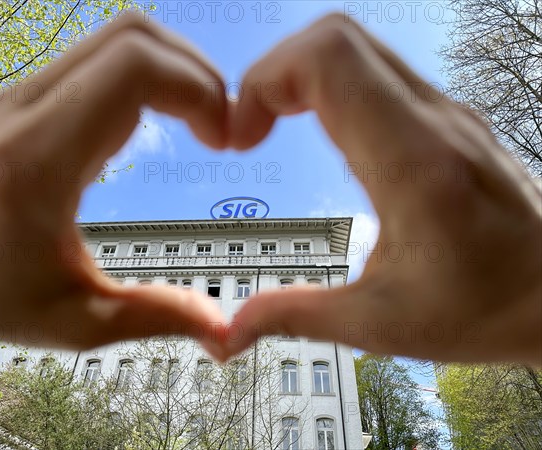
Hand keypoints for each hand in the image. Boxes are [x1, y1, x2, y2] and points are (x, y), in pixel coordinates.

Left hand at [0, 12, 228, 357]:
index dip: (199, 89)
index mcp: (40, 161)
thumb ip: (154, 317)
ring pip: (116, 40)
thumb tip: (217, 326)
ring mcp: (22, 98)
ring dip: (172, 72)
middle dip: (196, 73)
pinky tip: (157, 121)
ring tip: (198, 121)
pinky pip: (97, 61)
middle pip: (132, 38)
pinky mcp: (24, 100)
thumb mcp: (73, 319)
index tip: (222, 137)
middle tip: (220, 124)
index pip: (135, 70)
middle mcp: (27, 112)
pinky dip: (143, 78)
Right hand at [225, 14, 541, 365]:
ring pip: (356, 47)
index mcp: (413, 164)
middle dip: (273, 73)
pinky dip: (329, 84)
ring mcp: (444, 113)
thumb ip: (297, 316)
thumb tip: (233, 330)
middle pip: (335, 38)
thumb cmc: (487, 309)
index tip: (243, 137)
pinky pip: (376, 70)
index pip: (327, 62)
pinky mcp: (445, 119)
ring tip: (272, 126)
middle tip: (251, 128)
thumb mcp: (381, 323)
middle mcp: (433, 122)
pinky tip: (318, 129)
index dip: (264, 81)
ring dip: (300, 76)